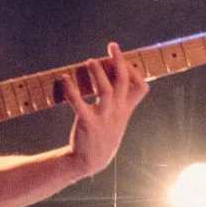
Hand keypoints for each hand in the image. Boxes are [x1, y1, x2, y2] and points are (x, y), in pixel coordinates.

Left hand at [57, 43, 149, 174]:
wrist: (91, 161)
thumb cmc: (103, 136)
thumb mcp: (118, 119)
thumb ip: (120, 101)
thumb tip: (115, 78)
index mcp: (125, 109)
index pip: (141, 87)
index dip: (135, 71)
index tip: (123, 60)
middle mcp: (117, 111)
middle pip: (123, 82)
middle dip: (119, 61)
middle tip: (112, 46)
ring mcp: (103, 117)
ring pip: (106, 90)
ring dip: (98, 73)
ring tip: (90, 61)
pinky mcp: (87, 122)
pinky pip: (79, 103)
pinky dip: (71, 90)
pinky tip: (64, 78)